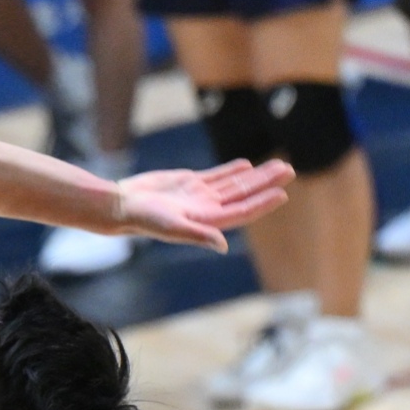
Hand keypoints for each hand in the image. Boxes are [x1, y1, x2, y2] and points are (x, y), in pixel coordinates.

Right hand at [112, 159, 296, 250]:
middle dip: (267, 183)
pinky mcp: (187, 183)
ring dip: (256, 175)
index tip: (282, 193)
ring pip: (234, 183)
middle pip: (244, 195)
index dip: (262, 202)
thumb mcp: (171, 227)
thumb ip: (199, 235)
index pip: (242, 211)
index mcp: (207, 221)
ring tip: (277, 165)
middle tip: (289, 169)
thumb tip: (223, 245)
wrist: (121, 206)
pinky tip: (246, 165)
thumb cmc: (143, 219)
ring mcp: (199, 196)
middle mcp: (207, 209)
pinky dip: (231, 170)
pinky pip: (216, 176)